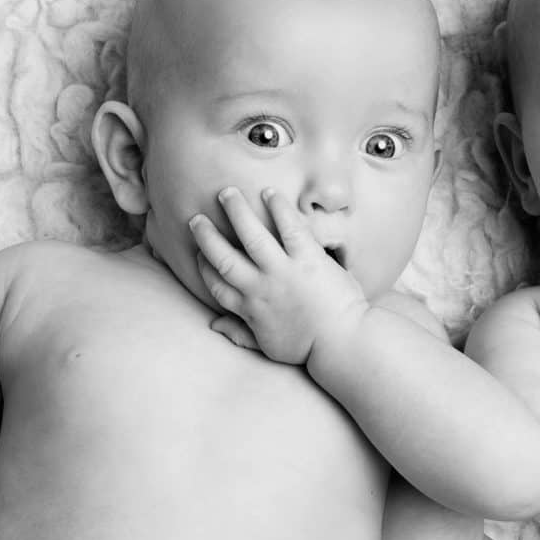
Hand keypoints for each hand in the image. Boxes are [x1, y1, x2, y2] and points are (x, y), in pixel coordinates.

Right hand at [189, 187, 367, 364]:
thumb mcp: (268, 347)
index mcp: (250, 309)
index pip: (217, 284)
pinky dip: (279, 209)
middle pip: (224, 257)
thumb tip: (213, 326)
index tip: (199, 253)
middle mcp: (260, 288)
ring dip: (237, 212)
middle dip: (207, 236)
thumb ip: (240, 334)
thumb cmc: (308, 347)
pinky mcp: (308, 259)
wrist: (342, 342)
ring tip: (227, 193)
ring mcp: (283, 271)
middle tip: (196, 218)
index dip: (204, 267)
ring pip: (251, 236)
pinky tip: (269, 193)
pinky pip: (290, 228)